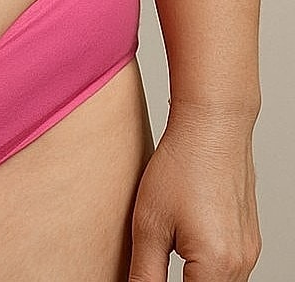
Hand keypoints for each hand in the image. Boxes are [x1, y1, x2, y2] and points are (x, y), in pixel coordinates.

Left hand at [128, 111, 260, 281]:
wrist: (213, 128)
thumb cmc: (181, 168)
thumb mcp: (149, 225)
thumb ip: (145, 273)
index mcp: (217, 265)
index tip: (146, 277)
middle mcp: (241, 263)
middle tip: (149, 271)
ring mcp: (248, 251)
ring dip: (192, 281)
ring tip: (163, 258)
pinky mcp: (247, 239)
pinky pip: (227, 269)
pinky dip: (204, 270)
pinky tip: (181, 252)